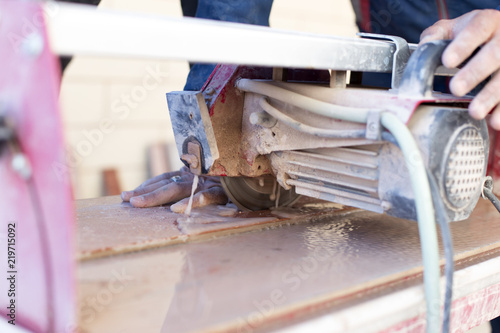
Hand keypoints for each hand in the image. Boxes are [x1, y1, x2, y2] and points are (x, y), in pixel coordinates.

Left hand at [121, 167, 227, 212]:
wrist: (259, 178)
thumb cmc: (234, 183)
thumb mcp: (211, 185)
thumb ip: (194, 188)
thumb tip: (173, 201)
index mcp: (193, 175)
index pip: (164, 179)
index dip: (146, 186)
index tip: (126, 195)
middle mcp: (198, 177)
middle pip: (167, 184)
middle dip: (145, 192)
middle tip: (127, 200)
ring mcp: (209, 183)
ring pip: (179, 189)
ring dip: (158, 197)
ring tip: (139, 204)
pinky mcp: (223, 191)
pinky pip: (205, 197)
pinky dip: (191, 202)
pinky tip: (176, 210)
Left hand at [420, 9, 499, 129]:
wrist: (497, 36)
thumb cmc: (471, 34)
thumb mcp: (453, 28)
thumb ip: (437, 34)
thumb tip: (425, 45)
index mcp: (487, 22)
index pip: (476, 29)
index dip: (463, 45)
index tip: (447, 61)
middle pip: (494, 54)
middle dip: (474, 73)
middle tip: (456, 88)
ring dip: (491, 96)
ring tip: (475, 112)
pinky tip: (495, 121)